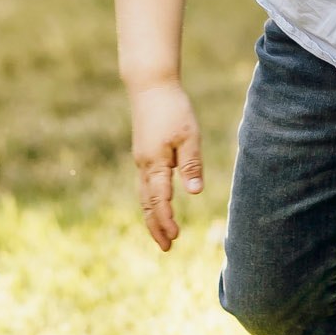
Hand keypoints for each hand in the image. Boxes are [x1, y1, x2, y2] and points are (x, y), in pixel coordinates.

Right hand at [128, 79, 203, 250]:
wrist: (150, 86)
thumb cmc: (173, 109)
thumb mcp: (189, 136)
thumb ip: (191, 165)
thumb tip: (194, 193)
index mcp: (155, 163)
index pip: (160, 200)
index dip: (166, 220)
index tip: (175, 237)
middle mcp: (144, 165)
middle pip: (147, 204)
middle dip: (155, 226)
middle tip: (166, 247)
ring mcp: (141, 160)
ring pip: (143, 196)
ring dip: (152, 216)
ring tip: (161, 233)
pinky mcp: (144, 154)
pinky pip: (144, 185)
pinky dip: (150, 201)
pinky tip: (158, 206)